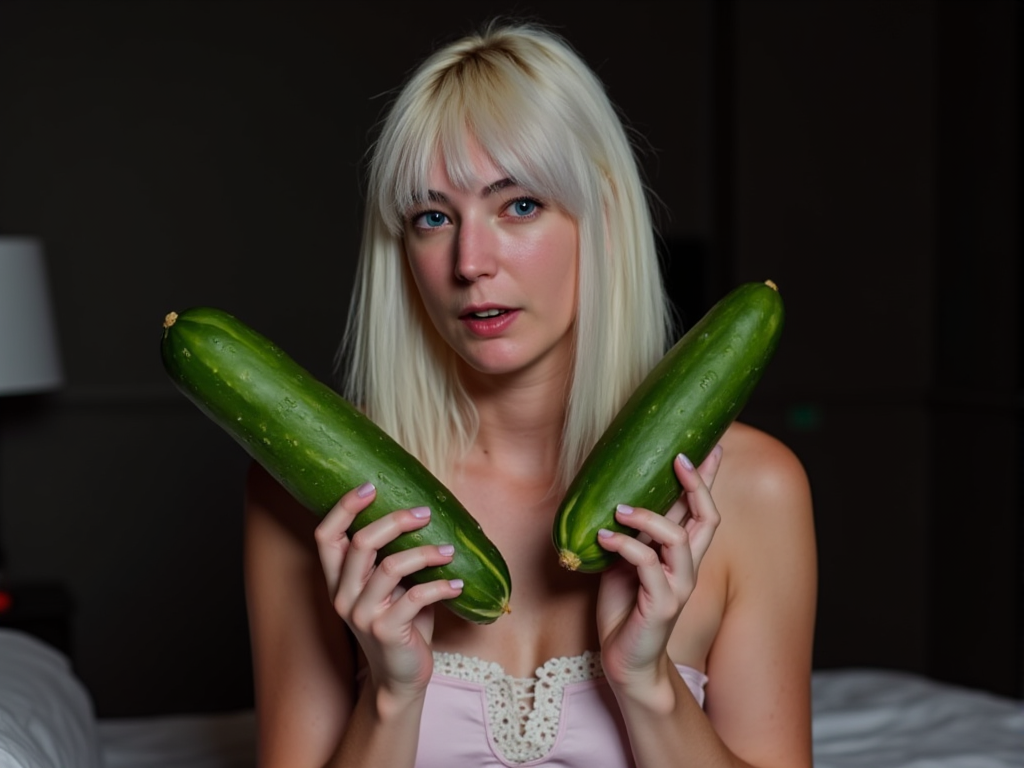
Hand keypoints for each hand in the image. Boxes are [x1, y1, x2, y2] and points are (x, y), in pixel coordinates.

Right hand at [314, 483, 463, 698]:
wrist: (400, 677)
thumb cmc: (400, 622)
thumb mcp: (390, 587)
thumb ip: (392, 556)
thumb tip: (422, 511)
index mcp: (338, 580)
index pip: (325, 536)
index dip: (343, 508)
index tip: (369, 487)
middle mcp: (343, 596)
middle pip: (361, 543)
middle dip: (395, 521)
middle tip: (424, 513)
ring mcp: (363, 615)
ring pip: (390, 567)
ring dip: (425, 553)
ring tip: (449, 551)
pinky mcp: (387, 631)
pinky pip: (415, 597)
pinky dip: (440, 586)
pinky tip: (457, 584)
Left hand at [595, 445, 723, 687]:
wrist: (626, 659)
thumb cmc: (625, 607)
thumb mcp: (627, 560)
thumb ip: (633, 534)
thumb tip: (618, 495)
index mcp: (681, 553)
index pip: (702, 510)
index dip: (707, 478)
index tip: (710, 446)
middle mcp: (688, 567)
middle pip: (707, 518)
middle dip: (696, 485)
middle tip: (678, 458)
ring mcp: (678, 586)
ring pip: (677, 538)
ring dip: (647, 517)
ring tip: (619, 509)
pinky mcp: (662, 604)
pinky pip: (646, 564)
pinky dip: (624, 546)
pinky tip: (603, 538)